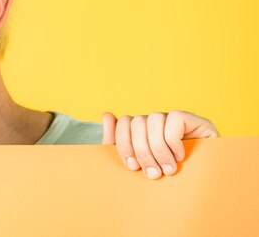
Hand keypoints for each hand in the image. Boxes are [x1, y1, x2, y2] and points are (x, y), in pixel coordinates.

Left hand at [101, 110, 218, 178]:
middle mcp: (157, 122)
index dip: (124, 144)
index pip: (124, 122)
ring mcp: (175, 120)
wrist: (202, 194)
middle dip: (142, 152)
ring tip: (168, 169)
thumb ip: (116, 143)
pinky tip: (180, 156)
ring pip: (153, 120)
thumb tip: (106, 115)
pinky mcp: (195, 120)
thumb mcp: (137, 165)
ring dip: (158, 149)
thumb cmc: (166, 181)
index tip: (133, 167)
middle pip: (137, 122)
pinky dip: (173, 141)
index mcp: (143, 131)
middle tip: (153, 174)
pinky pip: (174, 119)